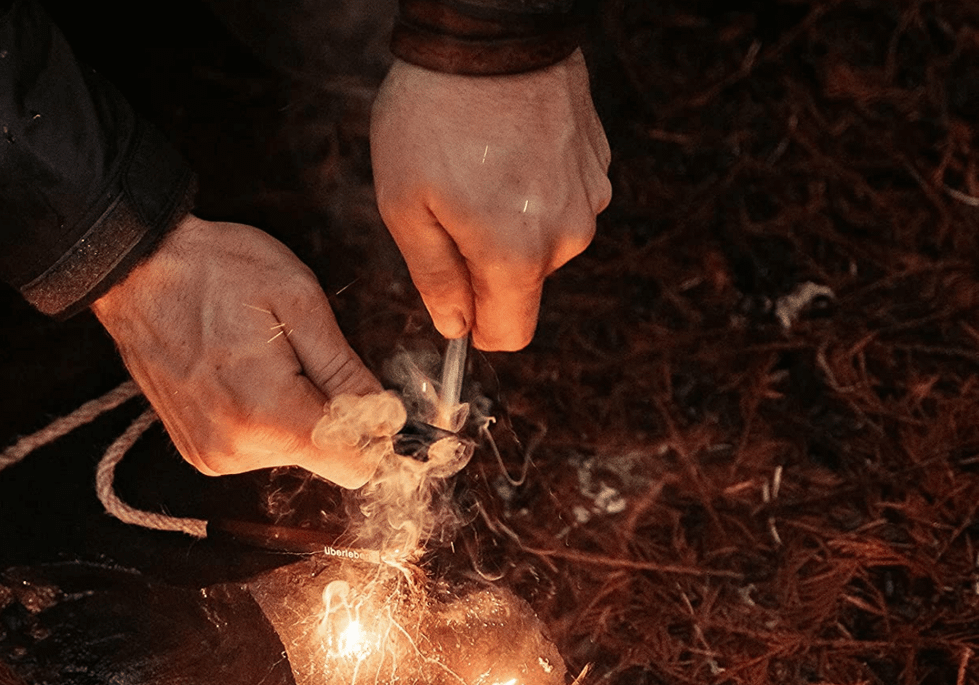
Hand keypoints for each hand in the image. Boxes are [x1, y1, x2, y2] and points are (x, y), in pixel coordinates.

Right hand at [92, 216, 384, 487]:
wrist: (138, 270)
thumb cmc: (216, 273)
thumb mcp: (299, 303)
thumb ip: (345, 370)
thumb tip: (385, 416)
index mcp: (270, 415)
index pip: (356, 464)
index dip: (374, 430)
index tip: (367, 392)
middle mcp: (238, 450)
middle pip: (326, 460)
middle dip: (332, 415)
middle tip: (304, 358)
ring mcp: (213, 455)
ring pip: (293, 454)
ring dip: (297, 415)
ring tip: (265, 360)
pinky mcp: (199, 451)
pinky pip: (259, 450)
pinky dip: (266, 419)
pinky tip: (245, 375)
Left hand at [370, 47, 611, 350]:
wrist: (489, 26)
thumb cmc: (432, 114)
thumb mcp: (405, 205)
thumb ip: (434, 279)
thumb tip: (455, 326)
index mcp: (518, 256)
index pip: (510, 335)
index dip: (477, 327)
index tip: (454, 301)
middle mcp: (568, 236)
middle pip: (523, 285)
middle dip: (486, 263)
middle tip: (451, 206)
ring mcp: (590, 196)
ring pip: (544, 242)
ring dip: (511, 222)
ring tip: (480, 167)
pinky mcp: (597, 161)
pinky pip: (561, 200)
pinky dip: (533, 188)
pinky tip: (508, 147)